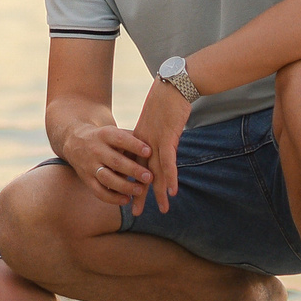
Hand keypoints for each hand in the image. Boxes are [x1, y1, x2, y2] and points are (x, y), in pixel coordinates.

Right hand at [60, 120, 153, 209]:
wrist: (75, 142)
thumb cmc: (106, 138)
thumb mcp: (115, 132)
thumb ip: (133, 139)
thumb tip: (156, 146)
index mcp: (104, 135)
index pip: (120, 139)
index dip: (135, 146)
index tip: (150, 151)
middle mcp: (96, 150)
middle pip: (115, 161)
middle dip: (133, 170)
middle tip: (150, 177)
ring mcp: (90, 166)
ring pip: (107, 178)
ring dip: (125, 186)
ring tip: (141, 190)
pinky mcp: (86, 179)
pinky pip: (99, 192)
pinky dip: (113, 198)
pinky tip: (127, 200)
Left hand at [133, 80, 190, 212]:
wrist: (171, 86)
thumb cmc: (166, 103)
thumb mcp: (157, 124)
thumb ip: (156, 140)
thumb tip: (159, 152)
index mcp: (139, 142)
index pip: (133, 168)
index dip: (131, 185)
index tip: (129, 200)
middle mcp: (144, 144)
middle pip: (141, 174)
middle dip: (139, 195)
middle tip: (136, 213)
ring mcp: (155, 142)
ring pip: (155, 172)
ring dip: (158, 193)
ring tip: (162, 210)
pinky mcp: (167, 138)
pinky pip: (168, 162)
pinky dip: (170, 177)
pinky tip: (171, 192)